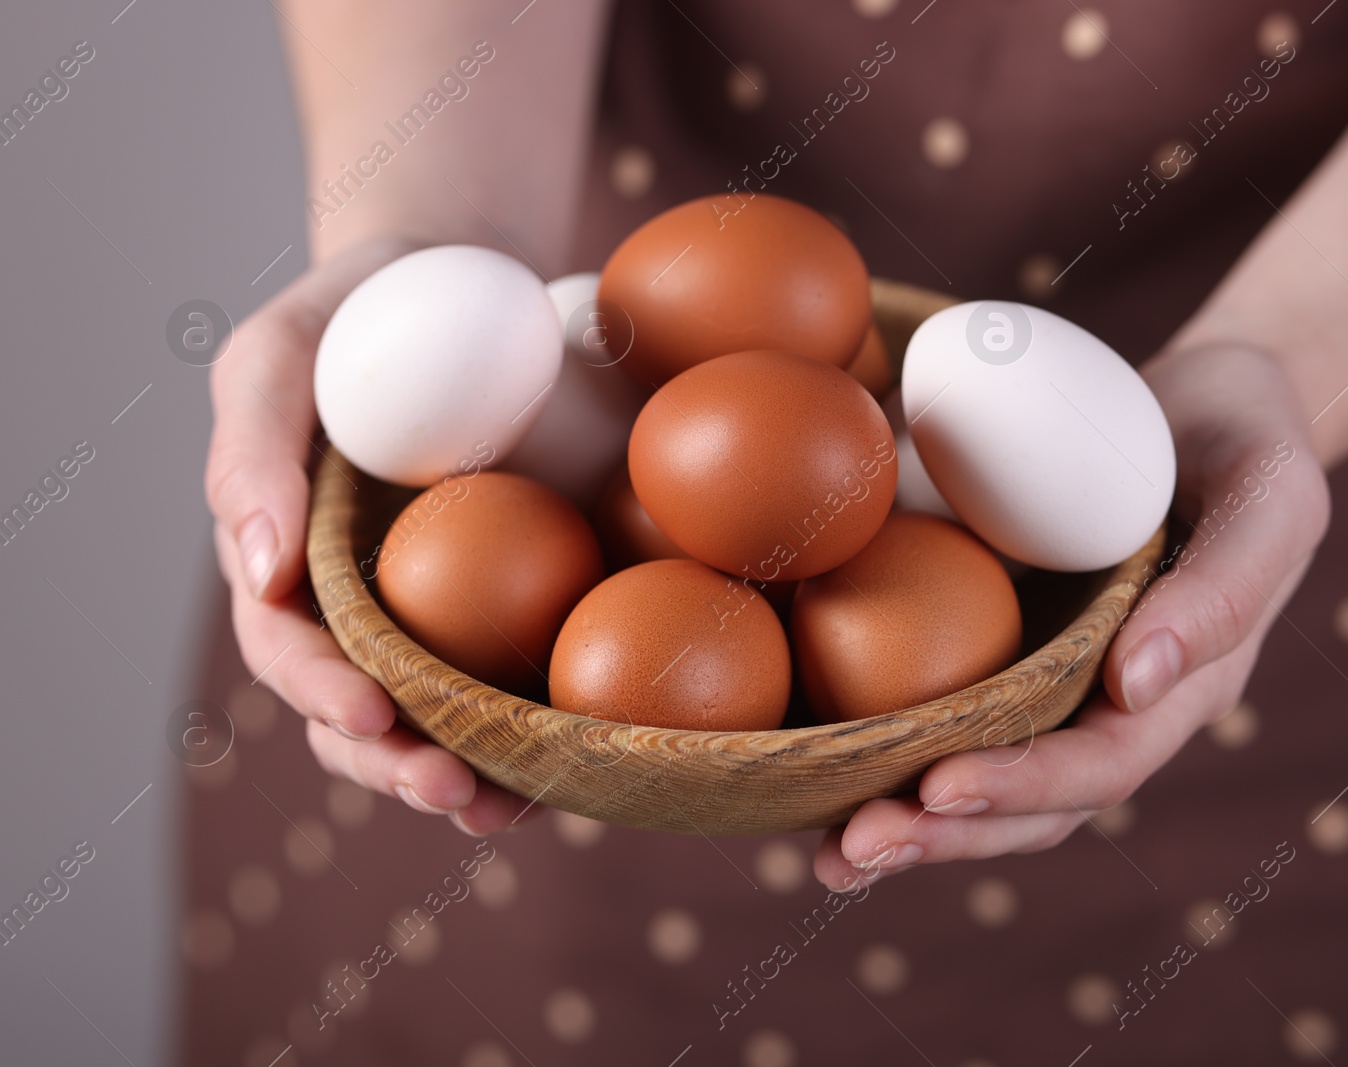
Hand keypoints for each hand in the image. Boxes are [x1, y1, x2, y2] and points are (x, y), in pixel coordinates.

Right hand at [205, 236, 531, 835]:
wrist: (455, 280)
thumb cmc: (352, 314)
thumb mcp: (279, 356)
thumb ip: (252, 453)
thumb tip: (259, 577)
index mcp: (287, 559)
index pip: (289, 648)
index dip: (322, 693)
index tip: (372, 717)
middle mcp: (355, 601)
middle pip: (358, 712)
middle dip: (397, 764)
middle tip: (454, 791)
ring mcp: (431, 607)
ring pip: (433, 718)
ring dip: (464, 774)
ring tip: (507, 812)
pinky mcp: (505, 598)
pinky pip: (511, 677)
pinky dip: (531, 732)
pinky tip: (569, 769)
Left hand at [812, 344, 1330, 888]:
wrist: (1208, 403)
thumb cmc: (1250, 437)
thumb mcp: (1271, 493)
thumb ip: (1225, 587)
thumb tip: (1135, 687)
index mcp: (1183, 687)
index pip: (1102, 765)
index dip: (1023, 786)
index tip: (938, 786)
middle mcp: (1116, 705)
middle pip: (1032, 806)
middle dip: (944, 835)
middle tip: (854, 850)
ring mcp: (1061, 684)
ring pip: (985, 782)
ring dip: (911, 825)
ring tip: (828, 860)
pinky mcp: (1012, 649)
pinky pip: (952, 715)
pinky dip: (891, 754)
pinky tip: (817, 771)